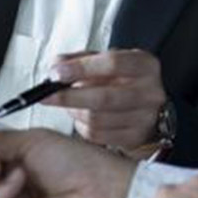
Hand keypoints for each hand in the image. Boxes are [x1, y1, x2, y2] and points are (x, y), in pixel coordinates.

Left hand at [42, 49, 166, 150]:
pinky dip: (81, 126)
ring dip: (74, 112)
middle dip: (69, 97)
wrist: (148, 107)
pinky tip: (81, 118)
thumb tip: (56, 65)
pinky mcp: (135, 138)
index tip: (57, 72)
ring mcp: (145, 118)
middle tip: (48, 95)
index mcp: (146, 65)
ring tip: (69, 104)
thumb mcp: (108, 60)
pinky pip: (97, 135)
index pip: (113, 63)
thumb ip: (81, 59)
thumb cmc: (124, 80)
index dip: (81, 68)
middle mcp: (150, 92)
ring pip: (97, 119)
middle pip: (103, 97)